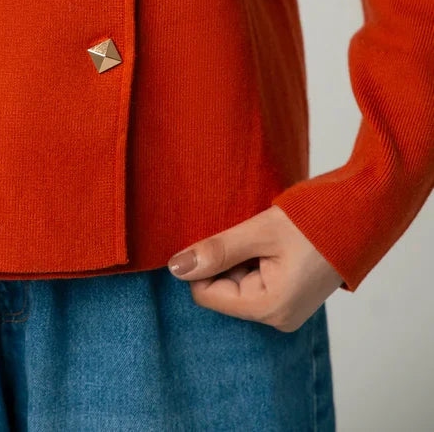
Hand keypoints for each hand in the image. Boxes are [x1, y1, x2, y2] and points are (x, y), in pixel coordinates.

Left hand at [167, 205, 343, 330]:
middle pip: (222, 291)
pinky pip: (256, 282)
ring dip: (242, 258)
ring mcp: (287, 311)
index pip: (206, 295)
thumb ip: (216, 250)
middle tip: (252, 237)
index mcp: (269, 308)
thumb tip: (174, 267)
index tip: (225, 238)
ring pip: (237, 284)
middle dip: (227, 261)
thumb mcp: (258, 232)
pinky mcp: (292, 299)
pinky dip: (255, 261)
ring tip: (267, 240)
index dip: (204, 264)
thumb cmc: (313, 222)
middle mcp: (278, 319)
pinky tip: (273, 245)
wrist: (360, 216)